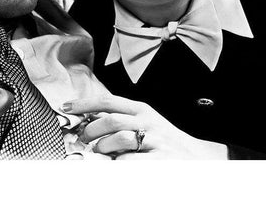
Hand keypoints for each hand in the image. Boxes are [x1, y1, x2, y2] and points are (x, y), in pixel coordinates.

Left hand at [61, 94, 227, 159]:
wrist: (198, 158)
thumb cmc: (165, 141)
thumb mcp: (146, 123)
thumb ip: (122, 119)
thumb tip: (89, 120)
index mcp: (142, 110)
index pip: (109, 100)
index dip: (85, 103)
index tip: (67, 107)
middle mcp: (148, 122)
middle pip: (110, 120)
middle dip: (91, 130)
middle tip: (83, 139)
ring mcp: (154, 141)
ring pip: (118, 139)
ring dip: (104, 147)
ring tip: (102, 153)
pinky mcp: (158, 160)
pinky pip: (129, 162)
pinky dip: (117, 164)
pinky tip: (116, 164)